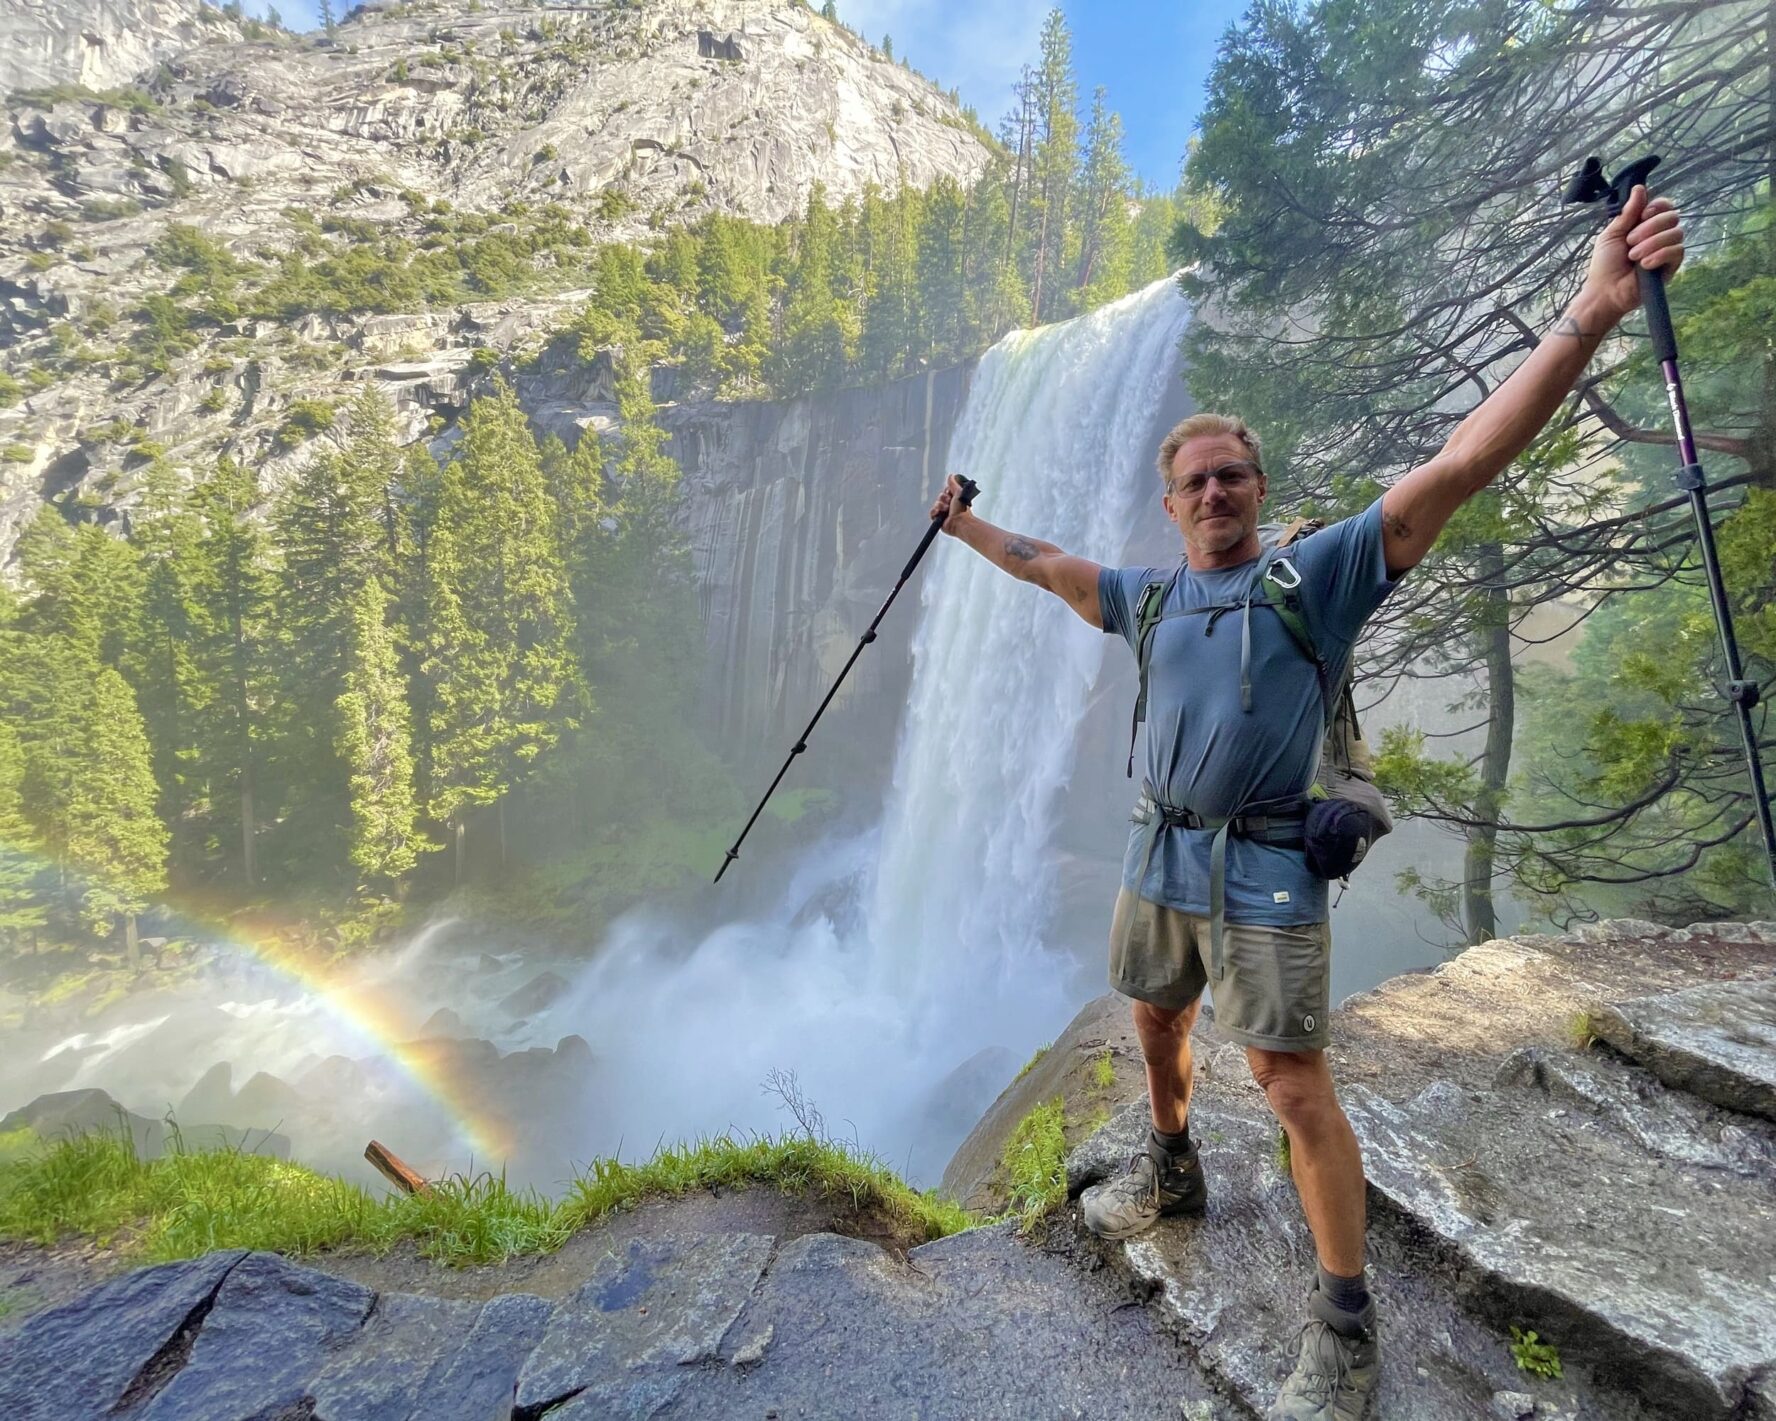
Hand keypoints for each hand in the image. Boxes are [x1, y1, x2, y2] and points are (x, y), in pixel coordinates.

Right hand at [928, 473, 971, 534]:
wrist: (959, 522)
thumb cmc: (962, 510)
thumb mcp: (958, 492)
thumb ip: (954, 484)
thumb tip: (951, 476)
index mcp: (954, 499)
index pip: (945, 492)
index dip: (946, 492)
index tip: (950, 494)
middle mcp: (949, 505)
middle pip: (940, 497)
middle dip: (943, 499)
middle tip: (949, 502)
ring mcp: (943, 512)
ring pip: (936, 504)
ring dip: (940, 506)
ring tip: (946, 509)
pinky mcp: (938, 519)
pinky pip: (932, 512)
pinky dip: (935, 512)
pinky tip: (939, 513)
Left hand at [1582, 184, 1684, 323]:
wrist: (1605, 292)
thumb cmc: (1605, 264)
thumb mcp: (1612, 234)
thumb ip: (1628, 213)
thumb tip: (1640, 187)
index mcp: (1646, 225)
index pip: (1665, 206)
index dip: (1657, 206)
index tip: (1642, 215)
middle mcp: (1660, 235)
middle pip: (1672, 217)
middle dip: (1650, 228)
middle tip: (1630, 242)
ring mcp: (1668, 250)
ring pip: (1676, 233)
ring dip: (1651, 243)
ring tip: (1633, 257)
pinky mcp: (1672, 266)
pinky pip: (1677, 251)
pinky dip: (1660, 255)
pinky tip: (1645, 264)